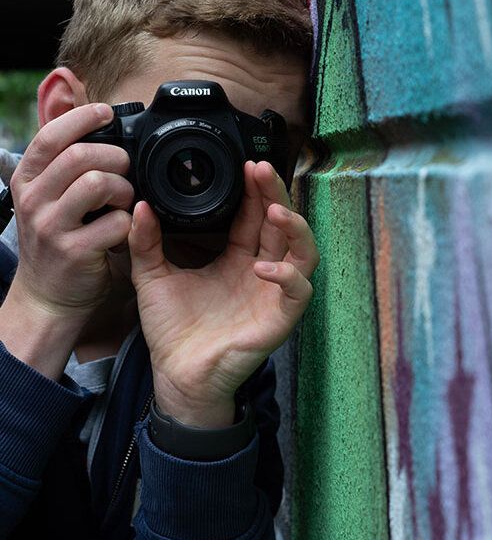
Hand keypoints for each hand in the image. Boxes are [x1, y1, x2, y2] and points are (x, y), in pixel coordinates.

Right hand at [0, 103, 132, 379]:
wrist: (48, 296)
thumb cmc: (58, 238)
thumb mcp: (49, 195)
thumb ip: (64, 160)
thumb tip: (81, 109)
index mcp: (28, 179)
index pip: (50, 135)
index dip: (81, 118)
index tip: (107, 112)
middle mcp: (34, 200)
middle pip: (80, 156)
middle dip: (115, 157)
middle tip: (126, 169)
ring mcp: (51, 226)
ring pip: (98, 184)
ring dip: (124, 189)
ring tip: (126, 201)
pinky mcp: (75, 251)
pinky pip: (116, 223)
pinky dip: (129, 222)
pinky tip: (124, 228)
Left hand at [129, 161, 318, 427]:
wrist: (178, 374)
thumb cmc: (173, 330)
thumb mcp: (153, 277)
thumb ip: (146, 242)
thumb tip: (140, 205)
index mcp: (237, 258)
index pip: (255, 216)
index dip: (256, 190)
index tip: (247, 165)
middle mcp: (262, 271)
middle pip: (283, 224)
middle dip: (277, 194)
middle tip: (262, 170)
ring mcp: (275, 294)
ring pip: (304, 252)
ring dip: (295, 228)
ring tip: (274, 210)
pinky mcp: (280, 318)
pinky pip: (298, 291)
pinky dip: (288, 276)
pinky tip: (265, 266)